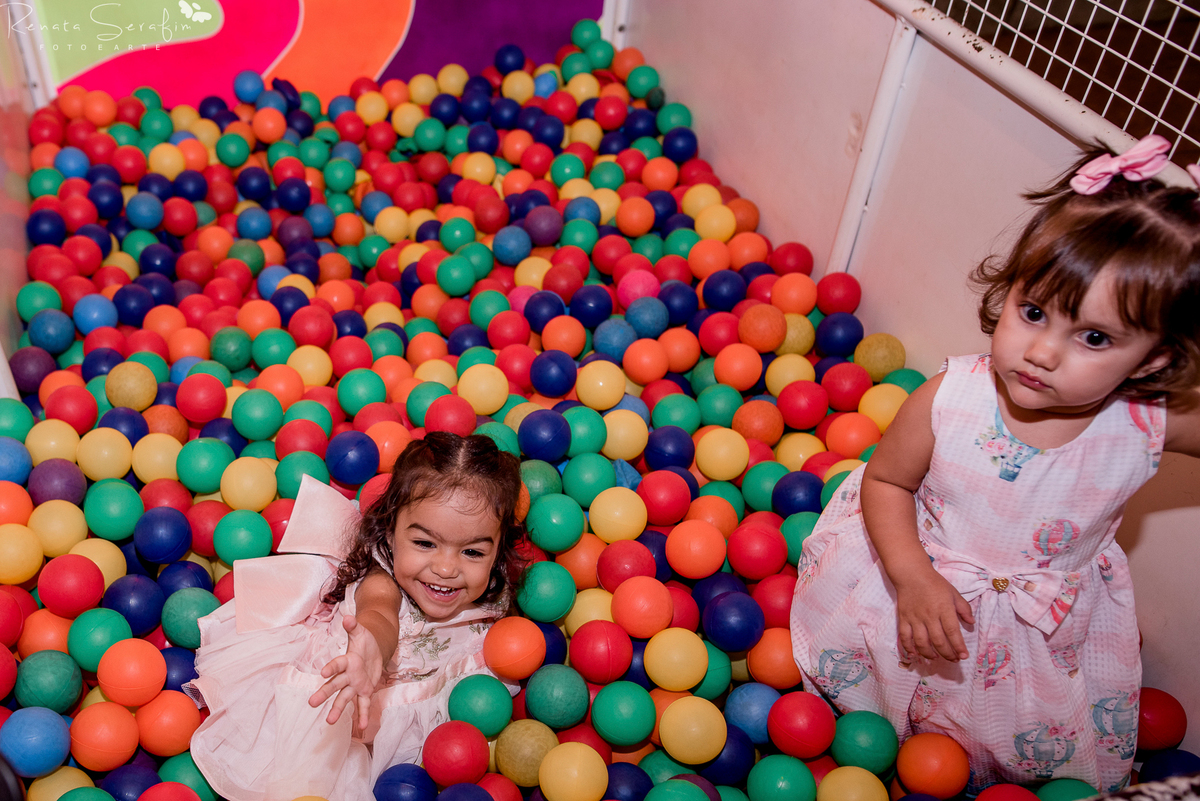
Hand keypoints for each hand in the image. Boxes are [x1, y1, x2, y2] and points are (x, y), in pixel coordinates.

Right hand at [308, 614, 383, 728]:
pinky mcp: (364, 691)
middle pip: (335, 685)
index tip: (323, 673)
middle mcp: (347, 675)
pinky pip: (363, 704)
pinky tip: (362, 727)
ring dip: (337, 709)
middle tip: (311, 703)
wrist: (374, 650)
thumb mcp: (361, 632)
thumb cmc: (364, 641)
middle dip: (324, 694)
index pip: (337, 664)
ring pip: (344, 698)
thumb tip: (348, 617)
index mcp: (347, 660)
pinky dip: (363, 715)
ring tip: (329, 722)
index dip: (331, 668)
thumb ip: (354, 627)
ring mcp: (355, 684)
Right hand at [894, 568, 974, 661]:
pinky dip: (908, 648)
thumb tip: (971, 623)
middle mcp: (929, 616)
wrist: (911, 574)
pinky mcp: (903, 618)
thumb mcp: (954, 593)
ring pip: (921, 642)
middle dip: (947, 654)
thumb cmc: (935, 584)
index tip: (964, 656)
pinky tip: (914, 654)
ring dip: (929, 654)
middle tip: (954, 659)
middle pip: (938, 640)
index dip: (958, 646)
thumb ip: (964, 608)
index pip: (952, 632)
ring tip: (936, 658)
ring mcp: (915, 618)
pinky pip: (905, 636)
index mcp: (944, 609)